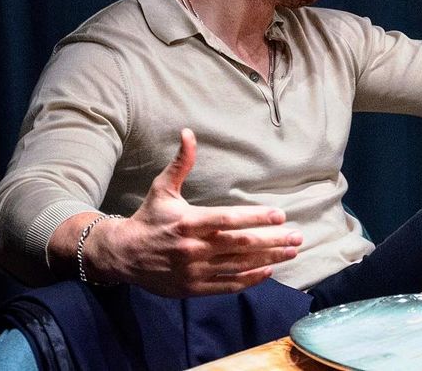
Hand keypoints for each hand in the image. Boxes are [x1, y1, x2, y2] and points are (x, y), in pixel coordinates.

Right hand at [84, 128, 301, 295]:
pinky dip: (250, 279)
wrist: (123, 255)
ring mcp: (195, 270)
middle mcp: (194, 248)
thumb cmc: (149, 218)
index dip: (256, 217)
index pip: (228, 219)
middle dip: (273, 241)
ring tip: (291, 252)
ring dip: (269, 259)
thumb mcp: (162, 188)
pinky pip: (228, 285)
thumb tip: (188, 132)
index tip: (280, 216)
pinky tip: (269, 270)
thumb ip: (180, 163)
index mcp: (189, 222)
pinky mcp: (194, 288)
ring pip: (239, 266)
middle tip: (298, 236)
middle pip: (241, 244)